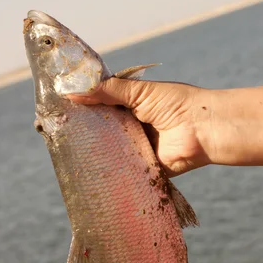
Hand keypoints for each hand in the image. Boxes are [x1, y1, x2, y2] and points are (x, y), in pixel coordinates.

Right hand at [67, 79, 212, 176]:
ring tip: (69, 151)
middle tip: (60, 132)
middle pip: (103, 131)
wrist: (202, 129)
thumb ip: (107, 91)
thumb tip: (72, 93)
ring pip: (110, 151)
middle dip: (86, 132)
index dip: (84, 109)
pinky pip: (123, 170)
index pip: (102, 108)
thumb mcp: (139, 92)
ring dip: (95, 151)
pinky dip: (110, 170)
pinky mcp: (142, 169)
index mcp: (132, 107)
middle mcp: (132, 128)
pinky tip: (89, 170)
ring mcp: (136, 149)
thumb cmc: (176, 103)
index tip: (61, 110)